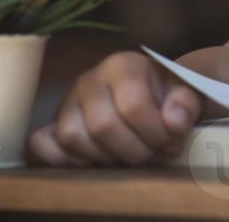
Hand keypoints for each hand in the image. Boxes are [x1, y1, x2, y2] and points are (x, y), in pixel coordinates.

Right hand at [27, 51, 203, 166]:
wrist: (154, 95)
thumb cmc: (169, 94)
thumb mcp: (187, 92)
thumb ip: (186, 104)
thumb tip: (173, 123)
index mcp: (122, 65)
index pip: (133, 106)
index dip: (155, 133)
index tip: (172, 142)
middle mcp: (89, 80)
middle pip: (102, 126)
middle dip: (134, 151)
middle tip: (155, 155)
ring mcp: (67, 102)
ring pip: (73, 137)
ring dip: (106, 158)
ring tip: (132, 158)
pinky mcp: (53, 124)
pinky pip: (41, 143)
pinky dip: (62, 159)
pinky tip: (93, 163)